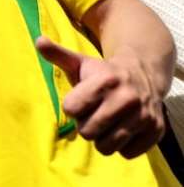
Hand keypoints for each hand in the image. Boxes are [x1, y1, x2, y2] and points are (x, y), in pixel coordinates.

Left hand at [35, 36, 165, 157]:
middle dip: (86, 124)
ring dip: (103, 138)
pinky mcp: (155, 131)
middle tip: (95, 112)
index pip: (70, 110)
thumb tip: (39, 40)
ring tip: (108, 121)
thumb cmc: (102, 73)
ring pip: (106, 146)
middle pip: (87, 132)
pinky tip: (124, 127)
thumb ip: (58, 54)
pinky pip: (126, 153)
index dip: (72, 107)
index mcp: (105, 80)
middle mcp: (127, 98)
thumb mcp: (80, 62)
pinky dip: (123, 145)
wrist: (144, 76)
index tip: (81, 99)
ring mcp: (144, 115)